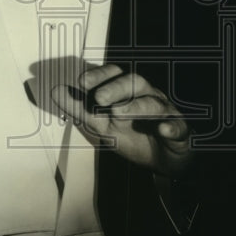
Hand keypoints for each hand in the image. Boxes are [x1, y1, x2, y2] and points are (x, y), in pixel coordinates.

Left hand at [51, 64, 192, 176]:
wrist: (164, 160)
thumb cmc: (134, 135)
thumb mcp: (102, 125)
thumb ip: (80, 109)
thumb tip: (55, 92)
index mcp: (129, 92)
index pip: (116, 74)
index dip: (101, 75)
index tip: (81, 81)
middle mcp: (147, 96)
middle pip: (135, 82)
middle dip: (116, 88)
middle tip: (98, 98)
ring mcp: (165, 113)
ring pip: (154, 103)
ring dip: (136, 106)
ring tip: (118, 113)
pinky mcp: (180, 131)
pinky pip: (178, 127)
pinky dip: (171, 127)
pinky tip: (163, 130)